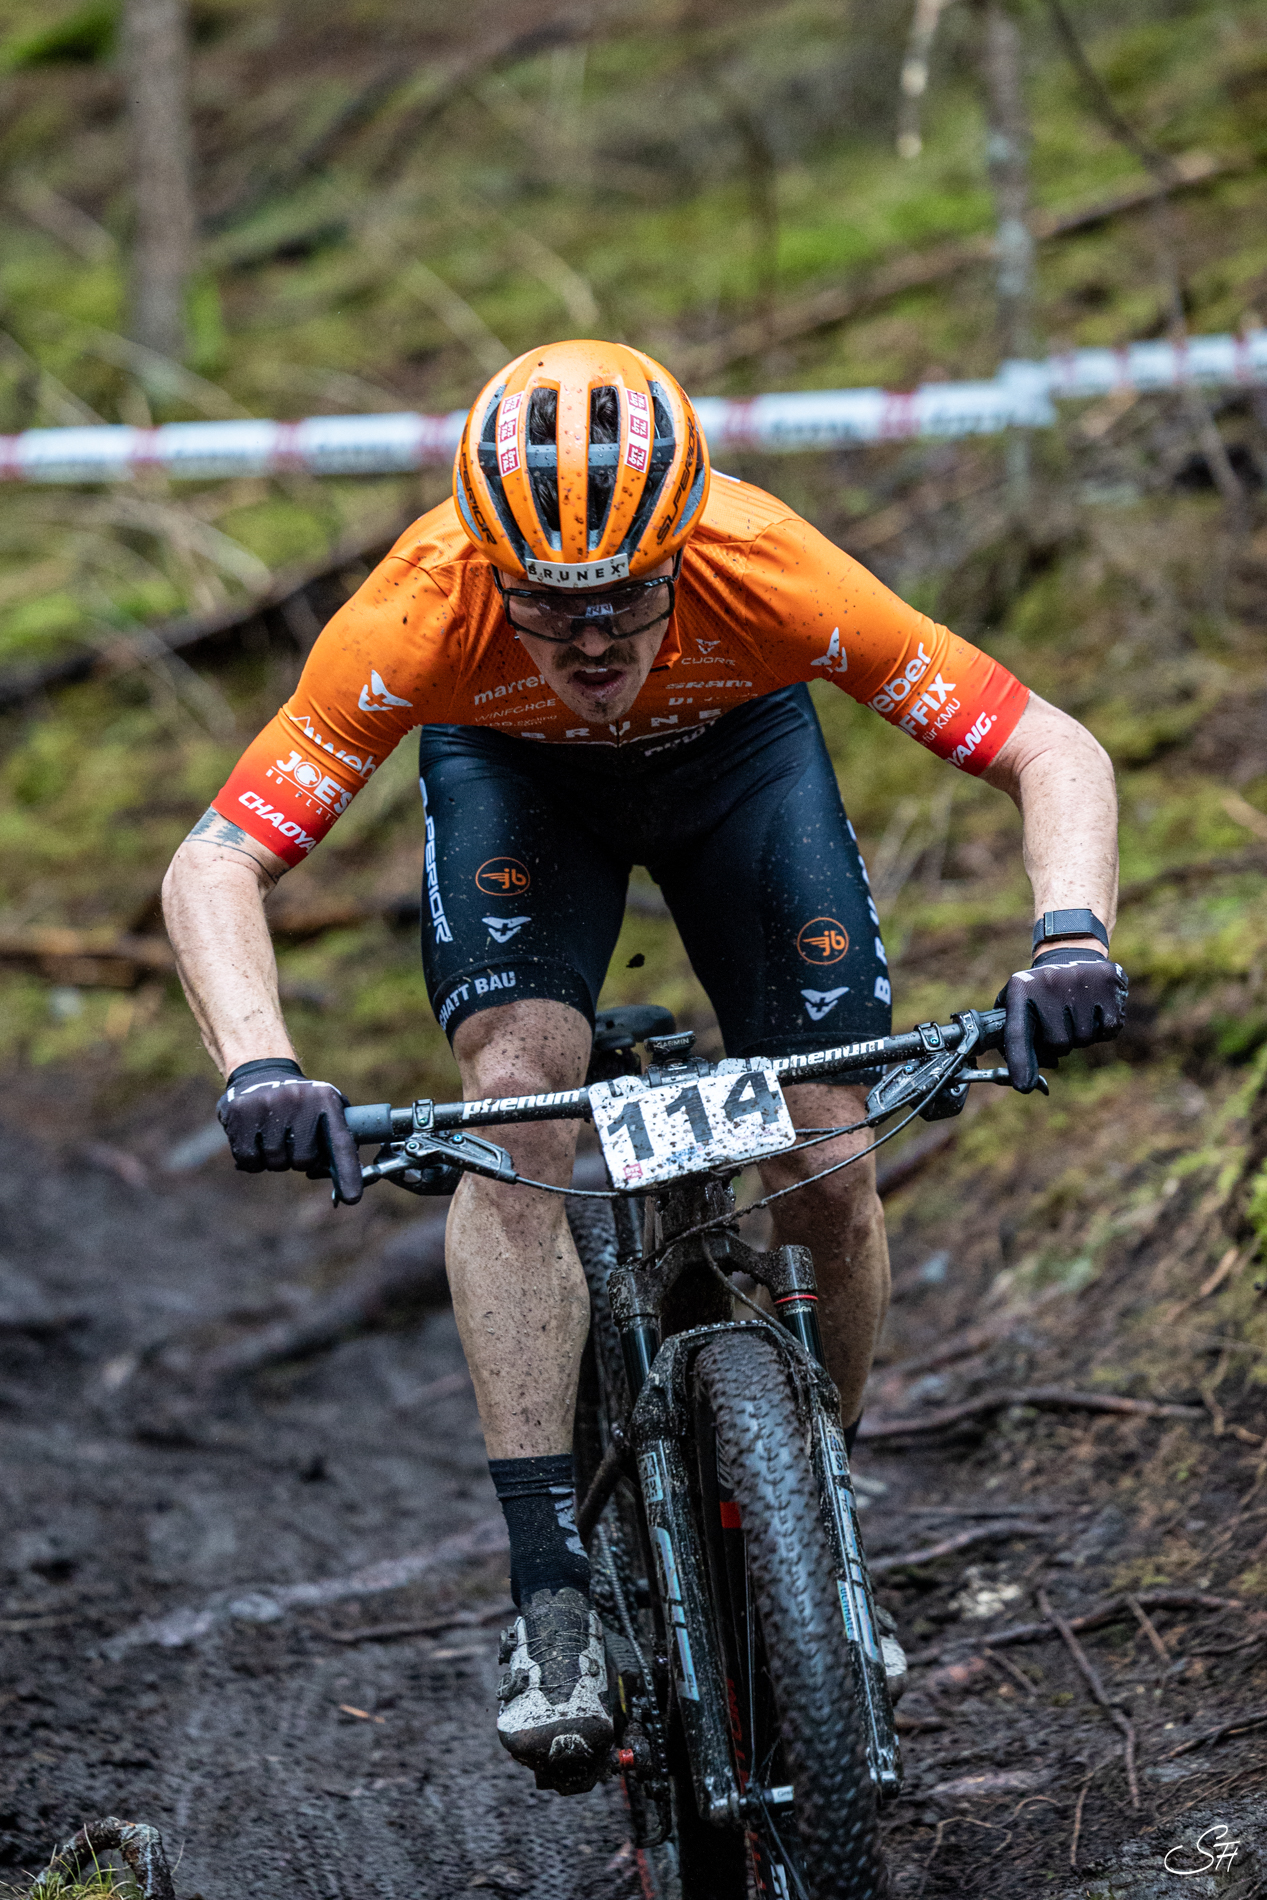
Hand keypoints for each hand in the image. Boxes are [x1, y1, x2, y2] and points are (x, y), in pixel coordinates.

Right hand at [217, 1057, 362, 1203]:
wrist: (261, 1072)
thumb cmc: (301, 1104)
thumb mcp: (325, 1110)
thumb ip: (336, 1143)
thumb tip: (349, 1188)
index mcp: (326, 1100)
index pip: (340, 1142)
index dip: (347, 1172)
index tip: (353, 1198)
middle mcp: (299, 1099)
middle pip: (302, 1161)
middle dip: (297, 1161)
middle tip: (291, 1143)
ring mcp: (267, 1104)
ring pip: (275, 1162)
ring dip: (274, 1160)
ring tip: (273, 1138)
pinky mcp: (240, 1111)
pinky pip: (249, 1159)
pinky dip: (253, 1161)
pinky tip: (254, 1142)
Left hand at [994, 949, 1127, 1093]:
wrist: (1071, 953)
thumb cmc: (1040, 992)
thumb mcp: (1017, 1005)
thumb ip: (1013, 1040)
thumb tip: (1022, 1079)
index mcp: (1021, 989)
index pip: (1018, 1032)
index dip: (1021, 1061)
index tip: (1024, 1086)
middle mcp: (1050, 983)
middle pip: (1059, 1044)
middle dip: (1059, 1043)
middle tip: (1059, 1020)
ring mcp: (1082, 982)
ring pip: (1084, 1039)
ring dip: (1081, 1034)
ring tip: (1075, 1011)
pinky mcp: (1110, 984)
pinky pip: (1108, 1031)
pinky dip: (1103, 1029)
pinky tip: (1094, 1009)